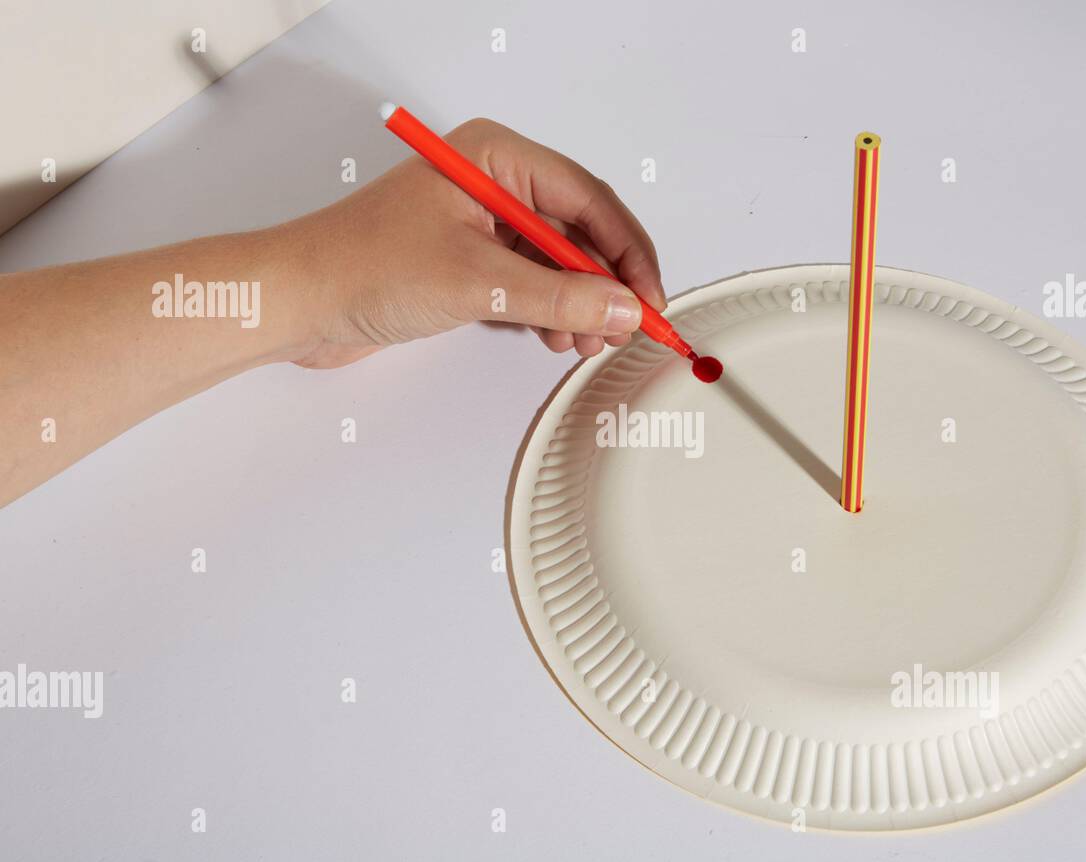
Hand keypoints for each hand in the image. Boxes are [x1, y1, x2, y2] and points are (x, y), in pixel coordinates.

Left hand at [289, 117, 667, 369]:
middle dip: (604, 283)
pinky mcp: (469, 262)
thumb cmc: (358, 266)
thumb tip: (621, 307)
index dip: (628, 252)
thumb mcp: (476, 282)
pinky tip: (554, 335)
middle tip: (623, 327)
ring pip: (557, 262)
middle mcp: (493, 184)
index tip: (649, 299)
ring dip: (578, 304)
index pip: (589, 199)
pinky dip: (549, 311)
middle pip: (579, 231)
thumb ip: (558, 296)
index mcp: (496, 157)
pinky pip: (530, 283)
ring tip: (585, 340)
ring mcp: (481, 224)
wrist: (296, 301)